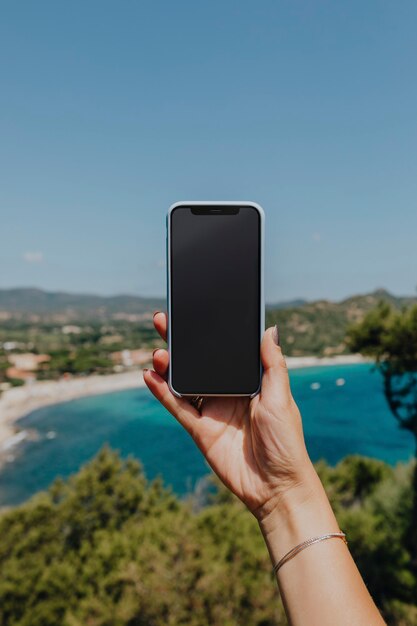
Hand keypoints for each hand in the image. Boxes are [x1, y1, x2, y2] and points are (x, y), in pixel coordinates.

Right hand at [143, 313, 316, 521]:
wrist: (276, 486)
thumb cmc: (287, 440)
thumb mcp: (281, 397)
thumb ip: (272, 364)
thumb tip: (269, 328)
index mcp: (248, 381)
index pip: (224, 351)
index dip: (209, 333)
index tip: (194, 313)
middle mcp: (228, 392)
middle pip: (199, 362)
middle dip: (181, 342)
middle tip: (164, 321)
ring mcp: (212, 410)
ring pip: (184, 382)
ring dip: (169, 366)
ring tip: (159, 353)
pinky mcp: (200, 430)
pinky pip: (177, 407)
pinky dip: (163, 393)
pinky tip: (150, 377)